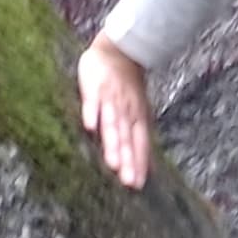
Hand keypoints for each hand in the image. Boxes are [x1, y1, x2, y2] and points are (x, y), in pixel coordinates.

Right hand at [78, 35, 154, 189]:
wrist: (118, 52)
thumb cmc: (128, 88)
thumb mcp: (139, 113)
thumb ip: (140, 139)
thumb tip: (149, 168)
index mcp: (137, 118)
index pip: (139, 143)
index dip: (138, 163)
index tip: (136, 186)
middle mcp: (125, 112)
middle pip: (126, 139)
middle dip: (127, 160)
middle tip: (126, 182)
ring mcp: (110, 100)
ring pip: (112, 124)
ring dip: (111, 143)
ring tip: (110, 162)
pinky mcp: (94, 88)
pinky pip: (92, 102)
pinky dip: (92, 113)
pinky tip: (89, 127)